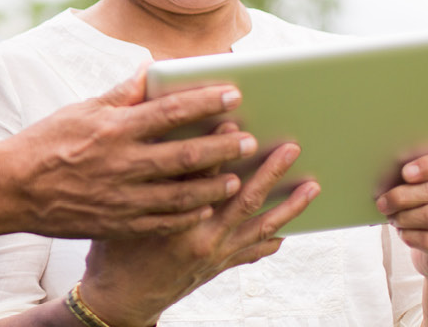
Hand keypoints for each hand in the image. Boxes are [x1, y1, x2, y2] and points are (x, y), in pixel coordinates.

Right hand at [0, 64, 259, 238]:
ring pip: (181, 195)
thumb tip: (152, 69)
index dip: (205, 102)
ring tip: (234, 179)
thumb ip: (122, 94)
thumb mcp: (82, 110)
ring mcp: (120, 198)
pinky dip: (188, 216)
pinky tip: (204, 208)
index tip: (233, 94)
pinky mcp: (117, 223)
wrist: (12, 188)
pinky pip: (162, 222)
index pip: (170, 111)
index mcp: (114, 129)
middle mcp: (121, 164)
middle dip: (222, 148)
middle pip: (185, 156)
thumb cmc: (47, 142)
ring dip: (213, 186)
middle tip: (248, 141)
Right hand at [79, 141, 318, 326]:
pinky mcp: (219, 266)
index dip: (219, 149)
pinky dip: (271, 241)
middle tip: (290, 150)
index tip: (234, 127)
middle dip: (270, 172)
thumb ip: (146, 178)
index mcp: (176, 221)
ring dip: (288, 207)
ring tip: (311, 188)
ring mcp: (216, 254)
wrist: (121, 299)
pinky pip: (252, 252)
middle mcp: (203, 238)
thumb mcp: (126, 213)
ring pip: (261, 226)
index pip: (203, 175)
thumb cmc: (117, 253)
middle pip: (245, 199)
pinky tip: (285, 232)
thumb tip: (159, 142)